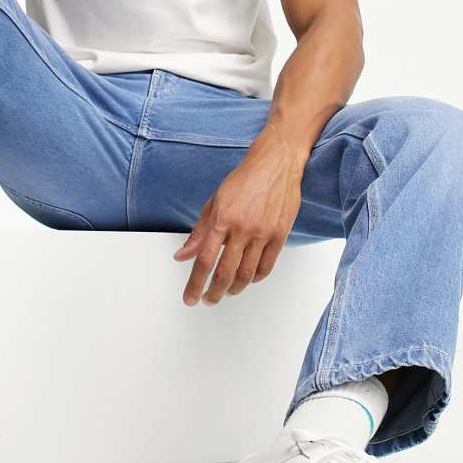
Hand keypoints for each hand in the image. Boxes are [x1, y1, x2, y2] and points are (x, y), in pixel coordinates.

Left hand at [172, 136, 305, 305]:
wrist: (275, 163)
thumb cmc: (244, 180)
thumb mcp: (214, 203)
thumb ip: (198, 233)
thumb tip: (182, 255)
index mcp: (222, 219)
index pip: (204, 260)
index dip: (195, 284)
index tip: (190, 297)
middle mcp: (242, 228)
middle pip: (225, 273)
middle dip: (213, 293)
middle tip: (208, 299)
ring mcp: (263, 233)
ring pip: (246, 274)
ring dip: (233, 289)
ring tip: (226, 292)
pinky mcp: (280, 234)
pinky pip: (266, 267)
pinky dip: (255, 278)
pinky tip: (247, 279)